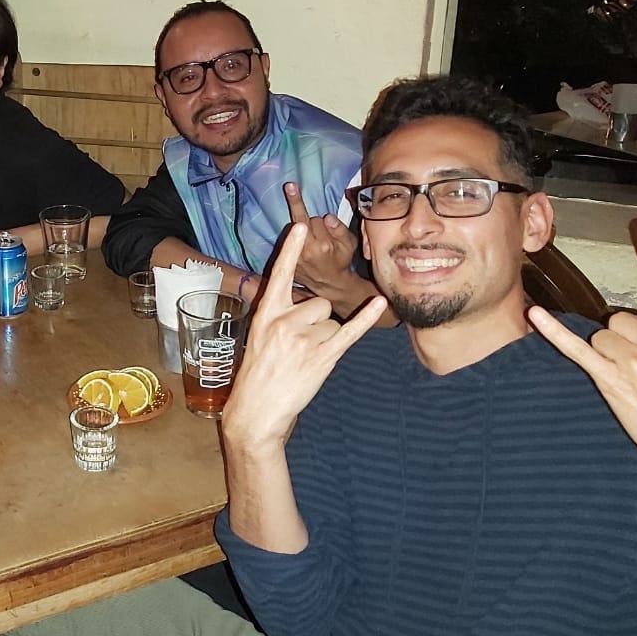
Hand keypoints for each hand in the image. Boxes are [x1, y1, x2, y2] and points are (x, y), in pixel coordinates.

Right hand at [222, 224, 387, 449]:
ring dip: (326, 337)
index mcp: (266, 313)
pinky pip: (349, 331)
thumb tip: (307, 303)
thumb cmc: (258, 372)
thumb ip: (280, 315)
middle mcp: (284, 321)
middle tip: (299, 345)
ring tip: (306, 357)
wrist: (257, 409)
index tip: (300, 226)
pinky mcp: (322, 356)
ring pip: (332, 320)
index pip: (280, 274)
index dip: (291, 250)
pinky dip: (366, 318)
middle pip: (319, 302)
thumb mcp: (259, 336)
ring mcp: (304, 339)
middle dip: (317, 320)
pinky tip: (379, 303)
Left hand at [283, 182, 358, 294]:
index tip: (290, 184)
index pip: (316, 220)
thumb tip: (327, 217)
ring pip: (295, 230)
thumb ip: (340, 229)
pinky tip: (305, 249)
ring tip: (315, 245)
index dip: (321, 221)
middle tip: (320, 237)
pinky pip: (289, 240)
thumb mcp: (349, 244)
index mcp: (322, 246)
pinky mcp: (287, 260)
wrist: (330, 284)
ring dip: (303, 231)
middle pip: (302, 222)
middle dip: (311, 224)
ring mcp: (294, 257)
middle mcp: (305, 250)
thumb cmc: (341, 260)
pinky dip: (296, 239)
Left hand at [527, 218, 636, 462]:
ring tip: (633, 382)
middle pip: (619, 318)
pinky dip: (554, 332)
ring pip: (601, 335)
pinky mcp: (613, 378)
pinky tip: (534, 314)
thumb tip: (627, 324)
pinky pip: (578, 347)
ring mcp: (635, 357)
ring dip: (608, 356)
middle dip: (622, 339)